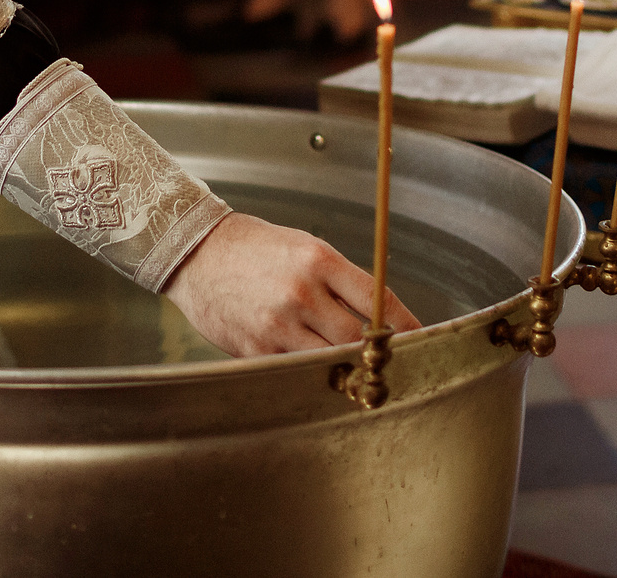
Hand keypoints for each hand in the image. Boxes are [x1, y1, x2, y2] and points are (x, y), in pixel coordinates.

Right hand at [162, 211, 419, 356]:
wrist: (197, 253)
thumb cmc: (254, 248)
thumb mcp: (304, 248)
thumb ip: (341, 282)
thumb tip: (379, 316)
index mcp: (319, 261)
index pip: (378, 300)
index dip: (406, 325)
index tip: (419, 337)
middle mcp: (301, 292)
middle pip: (357, 338)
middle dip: (374, 351)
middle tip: (385, 359)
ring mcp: (278, 324)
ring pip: (329, 359)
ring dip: (342, 365)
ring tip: (351, 367)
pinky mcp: (257, 348)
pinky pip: (295, 369)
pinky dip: (307, 369)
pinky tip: (309, 363)